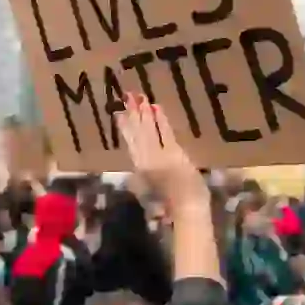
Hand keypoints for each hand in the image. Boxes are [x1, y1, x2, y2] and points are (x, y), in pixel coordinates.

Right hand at [114, 93, 206, 209]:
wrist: (184, 208)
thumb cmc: (170, 206)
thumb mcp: (150, 192)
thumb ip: (143, 178)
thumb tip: (139, 169)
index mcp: (139, 169)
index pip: (130, 144)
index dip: (125, 128)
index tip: (119, 115)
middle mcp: (144, 160)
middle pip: (136, 133)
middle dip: (131, 114)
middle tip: (126, 96)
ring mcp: (157, 155)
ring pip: (147, 130)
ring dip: (143, 113)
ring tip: (139, 97)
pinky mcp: (172, 152)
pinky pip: (164, 132)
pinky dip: (160, 119)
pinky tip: (156, 106)